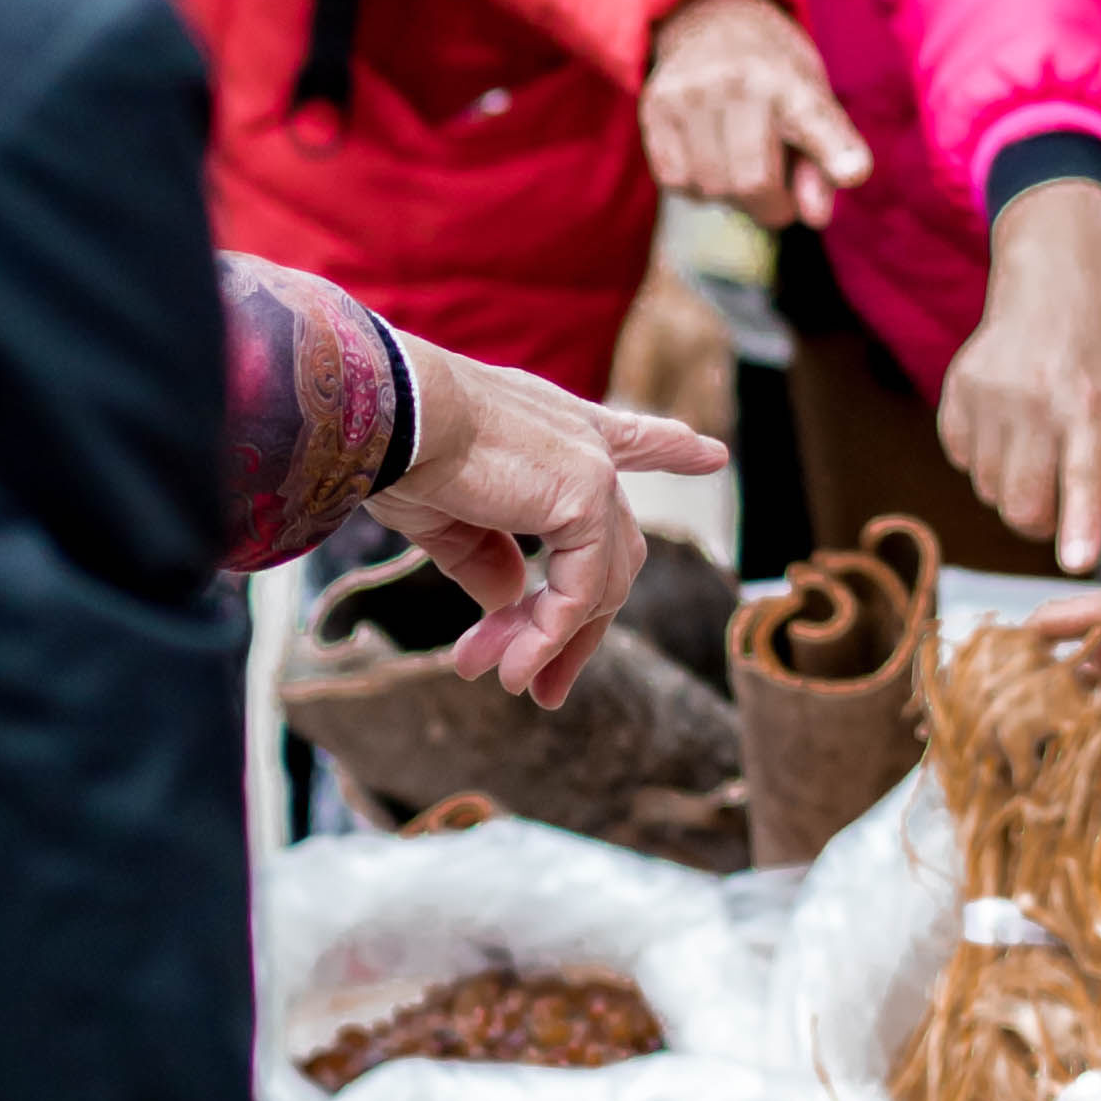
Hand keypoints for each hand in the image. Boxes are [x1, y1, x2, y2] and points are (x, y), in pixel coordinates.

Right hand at [376, 343, 725, 704]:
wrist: (388, 411)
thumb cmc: (401, 449)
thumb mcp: (448, 513)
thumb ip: (486, 556)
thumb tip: (511, 601)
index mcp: (557, 431)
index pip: (629, 438)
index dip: (669, 448)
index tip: (712, 454)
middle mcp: (586, 442)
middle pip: (612, 553)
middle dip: (577, 628)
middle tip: (541, 689)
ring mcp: (594, 470)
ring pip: (599, 585)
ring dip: (551, 642)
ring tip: (511, 682)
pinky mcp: (587, 497)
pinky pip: (580, 593)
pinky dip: (548, 638)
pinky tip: (515, 670)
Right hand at [639, 0, 866, 219]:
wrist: (713, 20)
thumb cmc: (775, 76)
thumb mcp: (814, 104)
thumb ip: (823, 162)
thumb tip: (815, 217)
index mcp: (791, 83)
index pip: (814, 122)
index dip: (835, 152)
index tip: (853, 172)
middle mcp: (738, 83)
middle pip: (751, 183)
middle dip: (770, 207)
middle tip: (778, 196)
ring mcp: (690, 93)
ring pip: (709, 188)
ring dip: (729, 197)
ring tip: (740, 166)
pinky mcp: (654, 106)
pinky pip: (675, 181)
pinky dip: (695, 187)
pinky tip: (708, 160)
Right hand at [941, 172, 1100, 572]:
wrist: (1054, 272)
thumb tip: (1076, 530)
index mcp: (1092, 402)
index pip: (1085, 475)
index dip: (1080, 524)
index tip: (1078, 563)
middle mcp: (1036, 399)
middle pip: (1021, 506)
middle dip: (1040, 524)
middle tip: (1057, 506)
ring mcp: (988, 394)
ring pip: (990, 491)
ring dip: (1014, 486)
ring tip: (1038, 440)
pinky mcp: (957, 391)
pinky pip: (964, 460)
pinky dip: (987, 456)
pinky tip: (1009, 417)